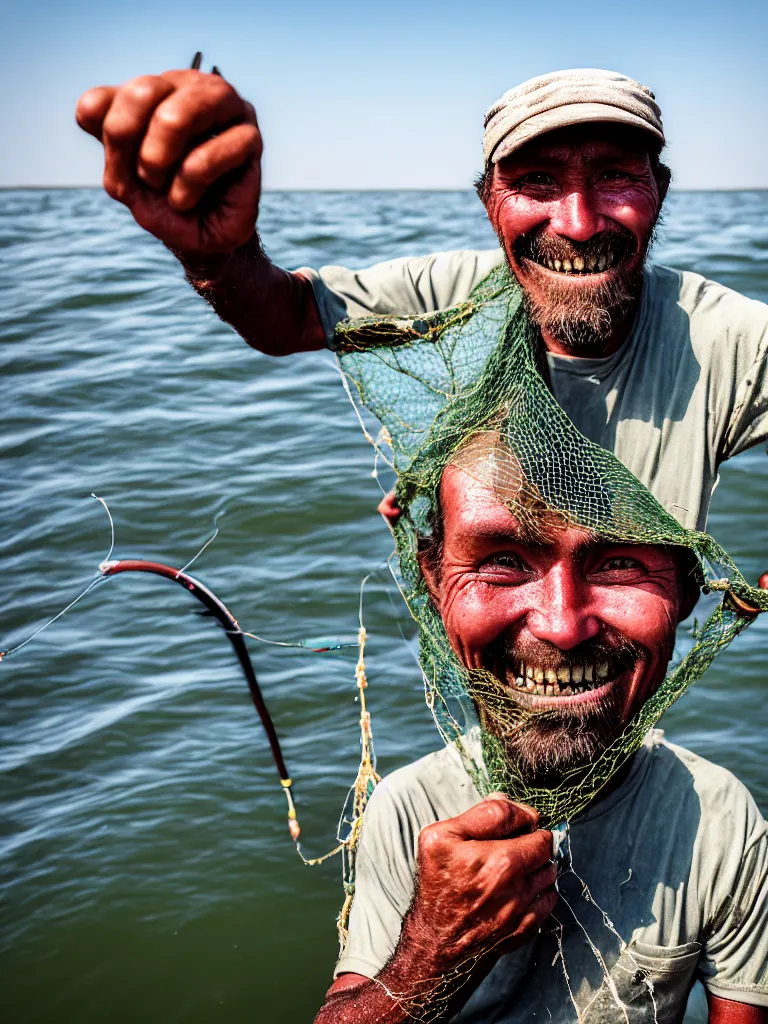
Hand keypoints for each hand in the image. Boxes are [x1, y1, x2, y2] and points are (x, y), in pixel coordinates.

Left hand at [76, 69, 261, 257]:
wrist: (203, 243)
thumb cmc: (165, 205)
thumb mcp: (124, 180)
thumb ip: (112, 141)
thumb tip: (94, 106)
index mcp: (152, 91)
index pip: (104, 100)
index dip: (108, 141)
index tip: (124, 168)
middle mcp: (189, 87)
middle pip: (143, 91)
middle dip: (135, 147)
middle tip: (148, 177)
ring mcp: (224, 108)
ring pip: (181, 112)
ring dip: (161, 157)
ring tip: (165, 187)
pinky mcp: (250, 138)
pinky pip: (212, 154)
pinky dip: (191, 183)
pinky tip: (188, 198)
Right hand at [406, 795, 556, 970]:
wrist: (435, 940)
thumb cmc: (436, 883)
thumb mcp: (440, 838)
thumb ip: (478, 815)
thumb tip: (506, 801)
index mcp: (497, 858)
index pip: (530, 821)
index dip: (523, 817)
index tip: (515, 823)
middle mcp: (513, 884)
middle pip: (546, 847)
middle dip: (534, 841)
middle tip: (516, 844)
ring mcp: (521, 908)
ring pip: (549, 873)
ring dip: (538, 866)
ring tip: (517, 866)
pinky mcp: (525, 928)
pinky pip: (548, 900)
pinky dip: (540, 891)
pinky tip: (520, 889)